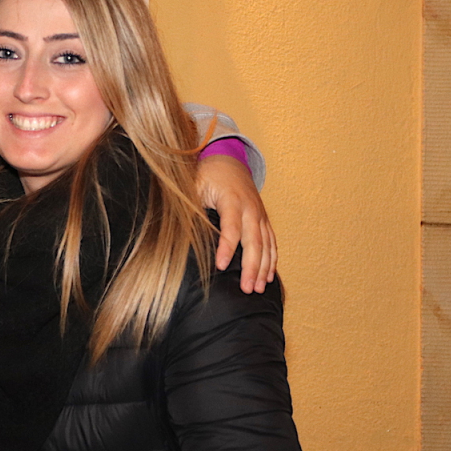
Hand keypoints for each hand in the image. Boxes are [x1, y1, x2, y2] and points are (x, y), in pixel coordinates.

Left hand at [196, 155, 276, 293]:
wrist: (228, 161)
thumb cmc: (207, 175)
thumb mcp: (194, 185)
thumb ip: (190, 206)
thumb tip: (178, 228)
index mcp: (232, 199)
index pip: (231, 227)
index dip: (226, 248)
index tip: (220, 266)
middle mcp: (250, 208)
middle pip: (254, 241)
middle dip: (251, 266)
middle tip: (246, 289)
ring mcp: (260, 214)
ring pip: (266, 244)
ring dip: (264, 268)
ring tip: (257, 289)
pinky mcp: (264, 219)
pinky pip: (272, 242)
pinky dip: (272, 260)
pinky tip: (268, 277)